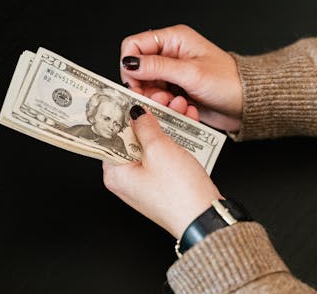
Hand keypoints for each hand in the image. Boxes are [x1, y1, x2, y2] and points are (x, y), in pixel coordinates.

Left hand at [102, 105, 222, 238]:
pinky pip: (163, 156)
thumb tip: (137, 112)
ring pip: (151, 145)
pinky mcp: (163, 183)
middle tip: (160, 99)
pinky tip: (186, 123)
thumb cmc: (179, 193)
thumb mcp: (159, 149)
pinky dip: (173, 140)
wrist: (206, 218)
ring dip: (165, 124)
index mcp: (115, 174)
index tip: (130, 98)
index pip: (110, 136)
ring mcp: (145, 182)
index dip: (122, 114)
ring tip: (178, 107)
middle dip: (149, 116)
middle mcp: (126, 180)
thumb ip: (145, 126)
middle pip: (132, 138)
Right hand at [120, 24, 241, 132]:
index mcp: (173, 39)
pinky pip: (157, 98)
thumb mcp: (190, 73)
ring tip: (174, 104)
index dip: (130, 65)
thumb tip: (129, 63)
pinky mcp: (175, 90)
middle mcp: (170, 54)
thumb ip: (157, 67)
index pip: (134, 45)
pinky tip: (180, 107)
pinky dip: (164, 105)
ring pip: (146, 86)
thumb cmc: (228, 82)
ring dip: (155, 99)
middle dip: (144, 87)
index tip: (135, 83)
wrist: (246, 103)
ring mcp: (172, 73)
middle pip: (137, 69)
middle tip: (158, 98)